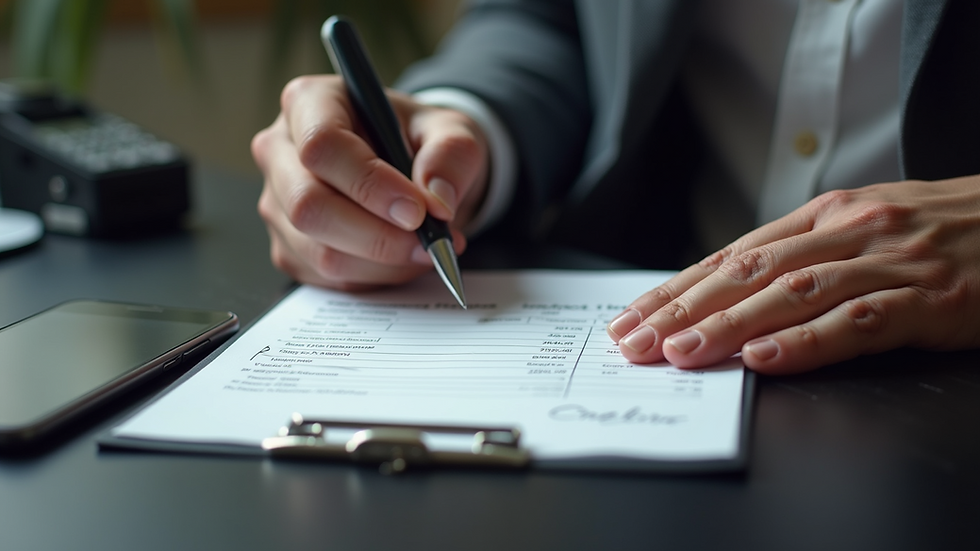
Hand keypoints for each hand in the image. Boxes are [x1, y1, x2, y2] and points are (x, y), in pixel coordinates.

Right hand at [251, 75, 488, 290]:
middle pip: (309, 206)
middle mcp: (280, 151)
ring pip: (318, 251)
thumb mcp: (452, 130)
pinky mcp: (288, 245)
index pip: (322, 145)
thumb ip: (451, 156)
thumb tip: (437, 202)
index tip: (417, 211)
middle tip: (430, 242)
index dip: (369, 184)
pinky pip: (326, 277)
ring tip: (427, 249)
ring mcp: (278, 202)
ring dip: (383, 263)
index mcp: (310, 102)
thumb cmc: (421, 139)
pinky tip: (402, 258)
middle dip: (377, 236)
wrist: (412, 167)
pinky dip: (375, 277)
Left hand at [606, 175, 979, 373]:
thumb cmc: (941, 230)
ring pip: (792, 294)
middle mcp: (847, 231)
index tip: (632, 317)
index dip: (677, 289)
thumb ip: (804, 256)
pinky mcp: (930, 298)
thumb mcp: (866, 228)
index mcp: (826, 215)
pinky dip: (807, 341)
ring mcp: (888, 262)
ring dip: (729, 325)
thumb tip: (731, 292)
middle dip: (683, 310)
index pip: (733, 256)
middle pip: (747, 273)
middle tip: (635, 342)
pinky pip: (858, 321)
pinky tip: (765, 358)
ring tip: (682, 353)